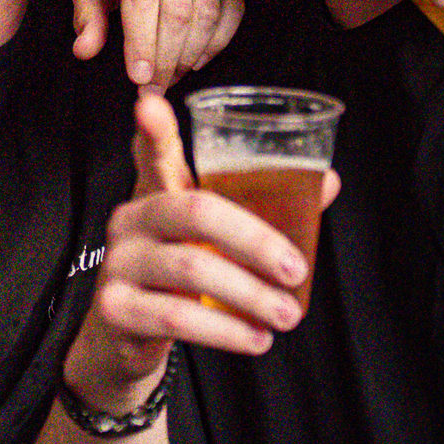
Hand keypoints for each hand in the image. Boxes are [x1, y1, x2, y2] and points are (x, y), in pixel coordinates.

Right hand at [69, 94, 333, 408]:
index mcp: (157, 192)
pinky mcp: (116, 306)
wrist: (126, 336)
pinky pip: (178, 316)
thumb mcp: (213, 240)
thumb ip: (260, 210)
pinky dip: (225, 330)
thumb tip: (328, 183)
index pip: (155, 152)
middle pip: (196, 211)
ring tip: (286, 315)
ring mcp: (118, 261)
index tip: (152, 104)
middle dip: (255, 241)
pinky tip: (254, 338)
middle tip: (295, 270)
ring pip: (191, 269)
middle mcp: (131, 218)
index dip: (154, 130)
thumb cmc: (179, 275)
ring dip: (250, 295)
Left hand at [71, 0, 244, 84]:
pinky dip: (219, 39)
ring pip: (208, 13)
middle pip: (179, 12)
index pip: (142, 1)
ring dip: (192, 54)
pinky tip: (198, 58)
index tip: (140, 78)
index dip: (143, 44)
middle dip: (168, 59)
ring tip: (173, 77)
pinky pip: (233, 6)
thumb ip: (87, 16)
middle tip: (155, 89)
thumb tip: (85, 50)